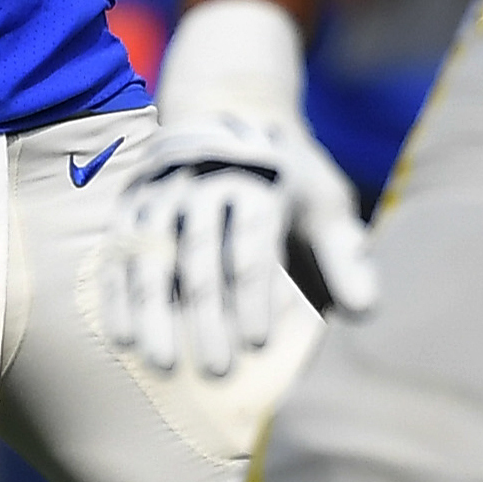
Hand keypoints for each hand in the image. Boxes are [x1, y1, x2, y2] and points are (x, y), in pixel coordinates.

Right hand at [100, 0, 376, 377]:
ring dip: (154, 308)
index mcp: (258, 179)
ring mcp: (161, 188)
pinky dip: (117, 293)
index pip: (253, 240)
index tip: (258, 342)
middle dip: (206, 313)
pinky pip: (118, 248)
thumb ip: (345, 257)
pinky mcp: (131, 200)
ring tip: (161, 364)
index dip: (254, 293)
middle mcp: (204, 179)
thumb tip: (365, 313)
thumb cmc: (288, 175)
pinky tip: (122, 338)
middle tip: (216, 372)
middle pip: (200, 251)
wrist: (230, 110)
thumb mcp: (326, 202)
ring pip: (151, 250)